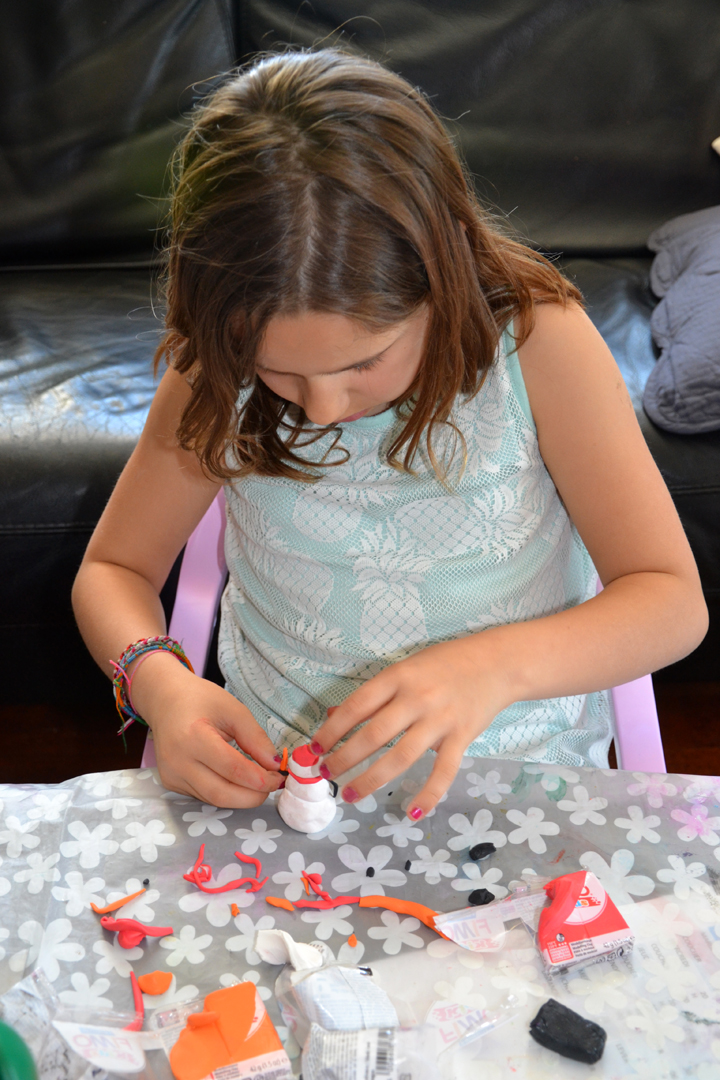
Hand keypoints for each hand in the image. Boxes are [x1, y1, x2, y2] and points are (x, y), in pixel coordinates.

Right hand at [130, 653, 281, 806]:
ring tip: (258, 782)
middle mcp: (178, 762)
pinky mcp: (171, 784)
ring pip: (214, 800)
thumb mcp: (233, 710)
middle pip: (222, 794)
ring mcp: (172, 776)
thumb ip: (255, 738)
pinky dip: (226, 792)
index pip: (233, 769)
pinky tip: (236, 780)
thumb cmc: (201, 700)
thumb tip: (274, 765)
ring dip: (241, 797)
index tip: (279, 777)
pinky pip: (204, 796)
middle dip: (253, 796)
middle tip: (272, 785)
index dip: (260, 779)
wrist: (165, 701)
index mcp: (193, 737)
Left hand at [311, 636, 511, 819]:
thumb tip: (335, 716)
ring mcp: (441, 720)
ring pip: (401, 757)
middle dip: (345, 758)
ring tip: (351, 795)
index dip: (332, 729)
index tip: (315, 748)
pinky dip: (428, 795)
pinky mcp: (462, 738)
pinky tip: (411, 813)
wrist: (496, 663)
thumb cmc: (445, 664)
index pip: (357, 706)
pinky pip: (443, 772)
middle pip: (374, 735)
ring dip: (372, 779)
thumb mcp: (406, 669)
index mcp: (399, 677)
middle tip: (327, 774)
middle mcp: (418, 698)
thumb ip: (375, 695)